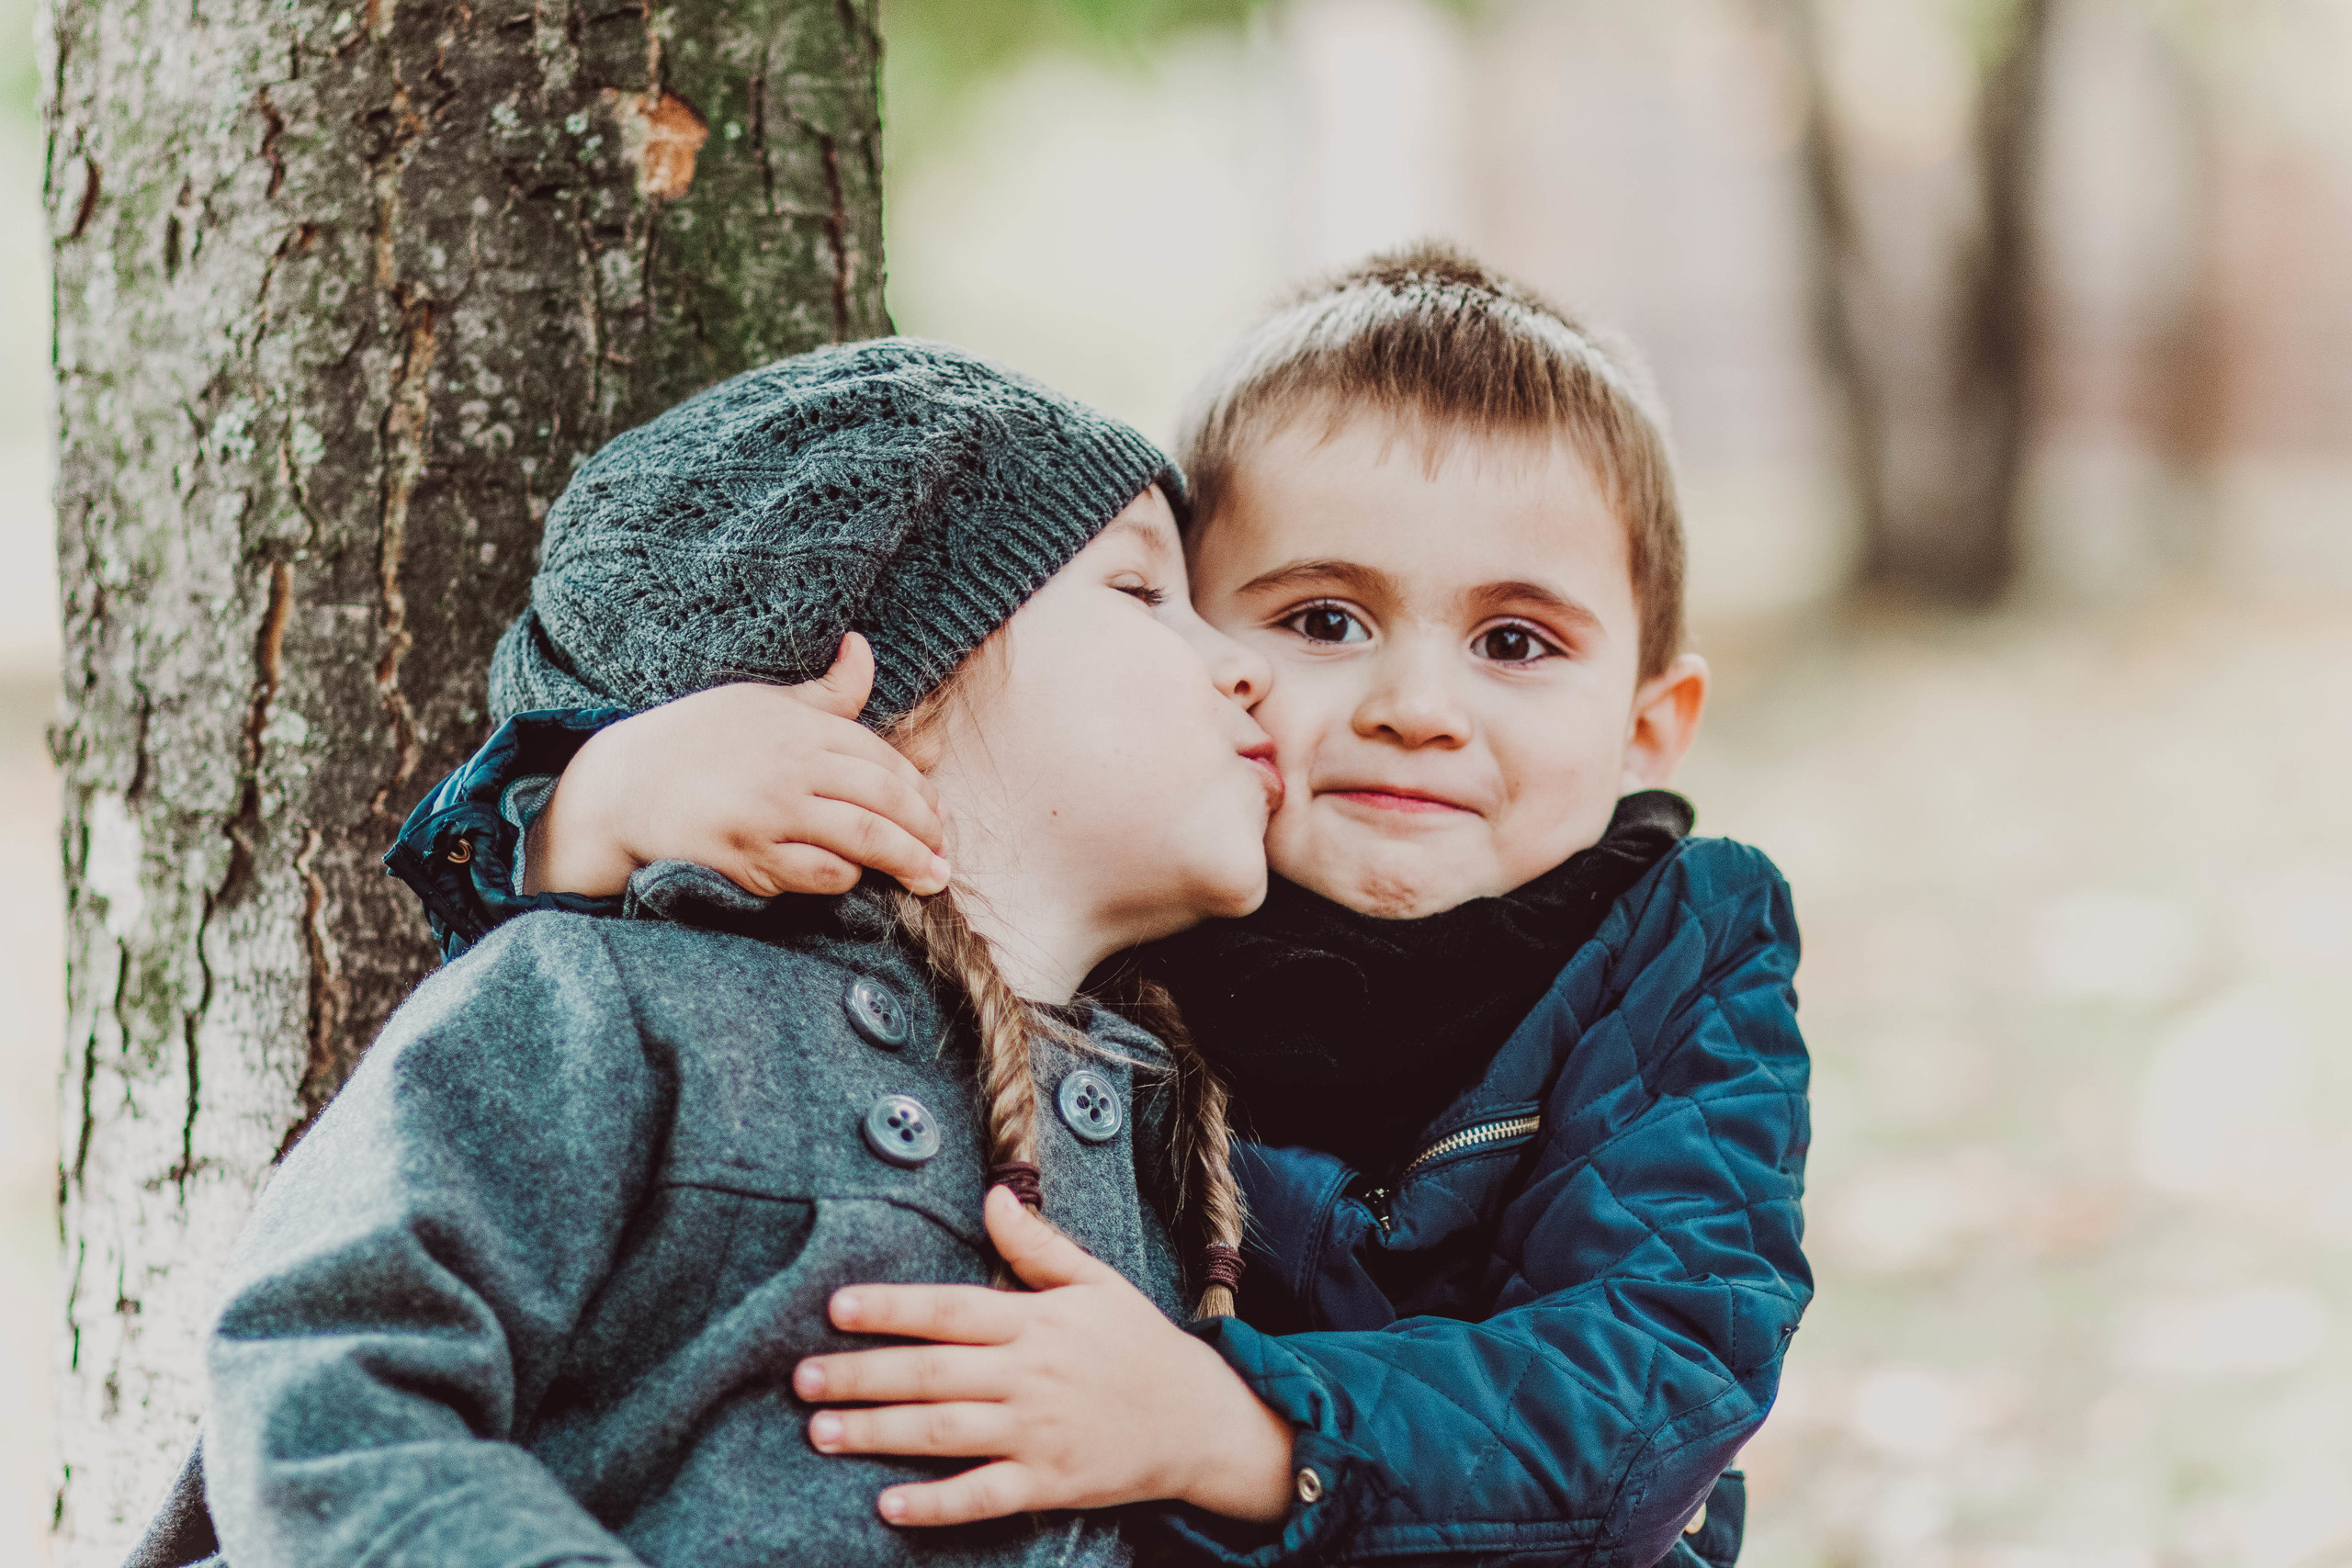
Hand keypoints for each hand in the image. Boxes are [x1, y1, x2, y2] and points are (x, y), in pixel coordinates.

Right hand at [525, 633, 951, 898]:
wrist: (621, 786)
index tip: (940, 815)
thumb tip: (863, 649)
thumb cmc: (695, 741)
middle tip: (946, 856)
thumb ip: (824, 693)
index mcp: (799, 726)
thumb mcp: (761, 703)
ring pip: (861, 839)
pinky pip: (818, 873)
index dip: (920, 791)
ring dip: (905, 861)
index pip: (882, 759)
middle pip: (883, 800)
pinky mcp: (747, 857)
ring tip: (932, 880)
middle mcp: (790, 767)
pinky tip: (860, 881)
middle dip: (926, 830)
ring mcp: (769, 814)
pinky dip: (847, 879)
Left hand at [793, 1186, 1296, 1526]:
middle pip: (932, 1373)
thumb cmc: (1138, 1345)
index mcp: (1036, 1321)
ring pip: (945, 1432)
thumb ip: (1038, 1245)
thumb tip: (993, 1196)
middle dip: (862, 1375)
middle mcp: (1030, 1374)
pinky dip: (935, 1503)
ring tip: (822, 1431)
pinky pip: (982, 1496)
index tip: (837, 1308)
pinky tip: (887, 1505)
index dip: (891, 1308)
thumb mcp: (1096, 1282)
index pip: (950, 1309)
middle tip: (801, 1378)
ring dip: (879, 1432)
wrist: (1198, 1418)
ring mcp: (1038, 1432)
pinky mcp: (1048, 1482)